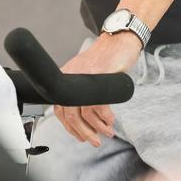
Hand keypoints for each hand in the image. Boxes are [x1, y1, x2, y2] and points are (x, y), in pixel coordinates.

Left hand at [53, 32, 141, 146]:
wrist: (120, 39)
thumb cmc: (107, 56)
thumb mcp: (88, 72)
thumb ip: (82, 89)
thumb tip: (82, 115)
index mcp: (67, 76)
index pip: (59, 108)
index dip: (69, 127)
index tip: (79, 135)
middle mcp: (73, 77)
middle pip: (70, 114)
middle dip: (83, 132)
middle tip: (93, 141)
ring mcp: (86, 77)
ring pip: (85, 113)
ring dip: (97, 128)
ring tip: (106, 133)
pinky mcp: (100, 78)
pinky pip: (100, 106)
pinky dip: (106, 118)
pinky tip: (110, 121)